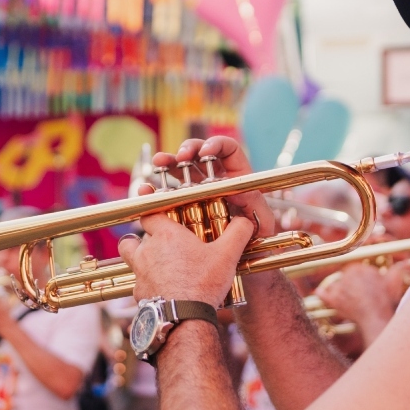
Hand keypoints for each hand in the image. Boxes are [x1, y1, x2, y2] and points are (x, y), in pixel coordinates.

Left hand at [119, 213, 255, 307]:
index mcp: (166, 235)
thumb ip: (238, 232)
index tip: (151, 204)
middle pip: (133, 236)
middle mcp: (147, 251)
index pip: (148, 212)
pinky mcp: (138, 293)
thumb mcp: (228, 255)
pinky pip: (137, 282)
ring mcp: (140, 272)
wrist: (185, 318)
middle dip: (142, 236)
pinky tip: (161, 288)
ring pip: (129, 257)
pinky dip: (146, 283)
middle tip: (157, 240)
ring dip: (137, 256)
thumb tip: (246, 221)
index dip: (150, 207)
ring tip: (151, 261)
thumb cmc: (204, 283)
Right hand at [145, 137, 275, 239]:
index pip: (228, 150)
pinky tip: (146, 188)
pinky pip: (167, 192)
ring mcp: (197, 190)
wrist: (236, 264)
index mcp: (237, 178)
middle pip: (200, 153)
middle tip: (180, 157)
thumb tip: (243, 193)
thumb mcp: (263, 226)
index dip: (217, 145)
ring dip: (167, 161)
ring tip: (159, 163)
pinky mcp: (181, 205)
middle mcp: (215, 180)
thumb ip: (258, 209)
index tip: (205, 154)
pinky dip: (156, 188)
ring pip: (180, 168)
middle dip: (189, 149)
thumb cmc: (255, 244)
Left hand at [314, 264, 396, 334]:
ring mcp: (339, 287)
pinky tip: (319, 292)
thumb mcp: (394, 282)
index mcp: (359, 268)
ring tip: (349, 299)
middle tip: (358, 293)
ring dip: (339, 291)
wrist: (376, 316)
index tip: (363, 283)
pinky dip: (322, 294)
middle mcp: (346, 274)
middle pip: (345, 277)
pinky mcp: (333, 300)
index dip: (359, 277)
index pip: (355, 269)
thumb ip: (399, 269)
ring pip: (336, 286)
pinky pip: (323, 295)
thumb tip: (407, 263)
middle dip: (350, 284)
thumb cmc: (386, 299)